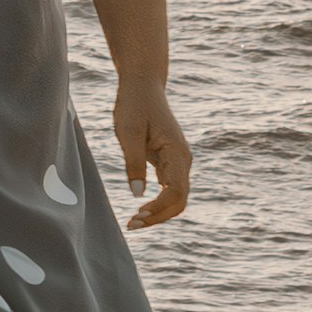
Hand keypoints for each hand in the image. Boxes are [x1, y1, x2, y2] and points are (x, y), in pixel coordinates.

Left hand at [117, 88, 190, 227]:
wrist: (143, 86)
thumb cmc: (134, 105)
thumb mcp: (128, 132)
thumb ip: (133, 163)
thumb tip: (138, 195)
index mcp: (176, 152)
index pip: (176, 191)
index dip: (159, 209)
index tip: (136, 215)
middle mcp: (183, 159)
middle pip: (180, 200)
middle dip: (159, 217)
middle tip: (132, 225)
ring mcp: (178, 161)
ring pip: (176, 197)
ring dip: (158, 212)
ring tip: (134, 221)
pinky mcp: (170, 161)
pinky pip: (170, 189)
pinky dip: (158, 203)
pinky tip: (140, 210)